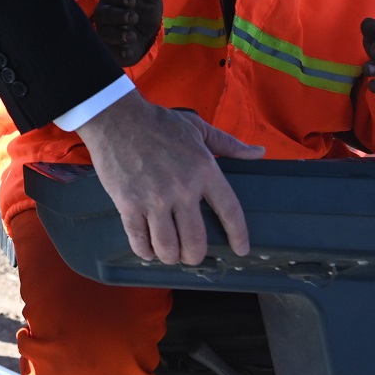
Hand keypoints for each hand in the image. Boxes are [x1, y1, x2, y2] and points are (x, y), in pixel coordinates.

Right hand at [77, 90, 262, 264]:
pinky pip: (139, 238)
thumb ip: (229, 144)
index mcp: (204, 170)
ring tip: (170, 254)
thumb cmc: (157, 122)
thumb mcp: (198, 127)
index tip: (240, 249)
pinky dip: (145, 250)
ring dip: (170, 256)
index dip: (238, 235)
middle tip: (192, 256)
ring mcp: (154, 199)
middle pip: (196, 240)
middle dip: (195, 255)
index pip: (230, 211)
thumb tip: (259, 153)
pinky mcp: (128, 203)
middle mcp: (182, 189)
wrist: (115, 117)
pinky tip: (147, 250)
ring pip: (168, 246)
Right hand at [93, 0, 161, 67]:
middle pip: (103, 14)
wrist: (147, 34)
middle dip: (119, 16)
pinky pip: (109, 51)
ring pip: (104, 33)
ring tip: (132, 35)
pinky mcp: (108, 48)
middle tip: (133, 18)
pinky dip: (119, 51)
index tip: (132, 1)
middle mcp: (103, 13)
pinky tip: (128, 51)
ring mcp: (103, 31)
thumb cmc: (145, 10)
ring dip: (119, 34)